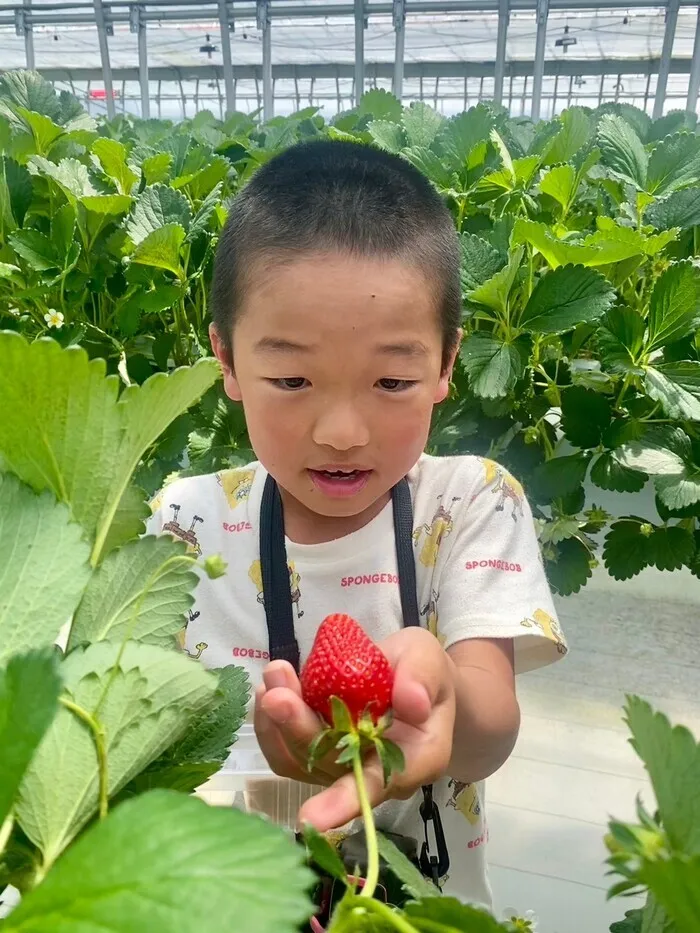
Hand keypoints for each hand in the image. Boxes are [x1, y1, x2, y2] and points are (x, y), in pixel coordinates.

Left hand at [253, 627, 455, 830]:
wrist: (410, 678)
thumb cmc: (422, 670)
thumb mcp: (428, 658)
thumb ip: (423, 678)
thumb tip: (412, 702)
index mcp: (418, 757)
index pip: (381, 784)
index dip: (344, 802)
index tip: (308, 817)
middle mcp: (379, 776)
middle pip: (331, 767)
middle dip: (299, 730)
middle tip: (277, 693)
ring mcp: (345, 770)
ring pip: (303, 762)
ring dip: (279, 725)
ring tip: (272, 678)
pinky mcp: (320, 758)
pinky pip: (288, 753)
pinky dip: (273, 725)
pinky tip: (268, 688)